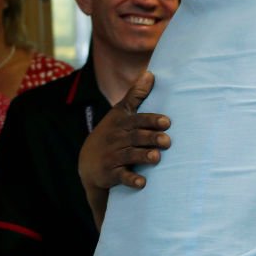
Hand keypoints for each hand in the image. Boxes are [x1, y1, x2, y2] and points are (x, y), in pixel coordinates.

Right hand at [78, 71, 170, 192]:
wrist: (88, 163)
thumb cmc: (113, 134)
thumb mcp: (120, 114)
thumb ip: (136, 96)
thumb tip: (150, 73)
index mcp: (122, 124)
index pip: (137, 120)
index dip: (151, 121)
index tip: (166, 122)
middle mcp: (117, 139)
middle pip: (136, 137)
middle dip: (151, 138)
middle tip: (167, 141)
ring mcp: (112, 156)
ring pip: (129, 155)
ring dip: (143, 156)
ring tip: (156, 157)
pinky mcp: (110, 174)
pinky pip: (121, 176)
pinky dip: (131, 179)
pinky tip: (142, 182)